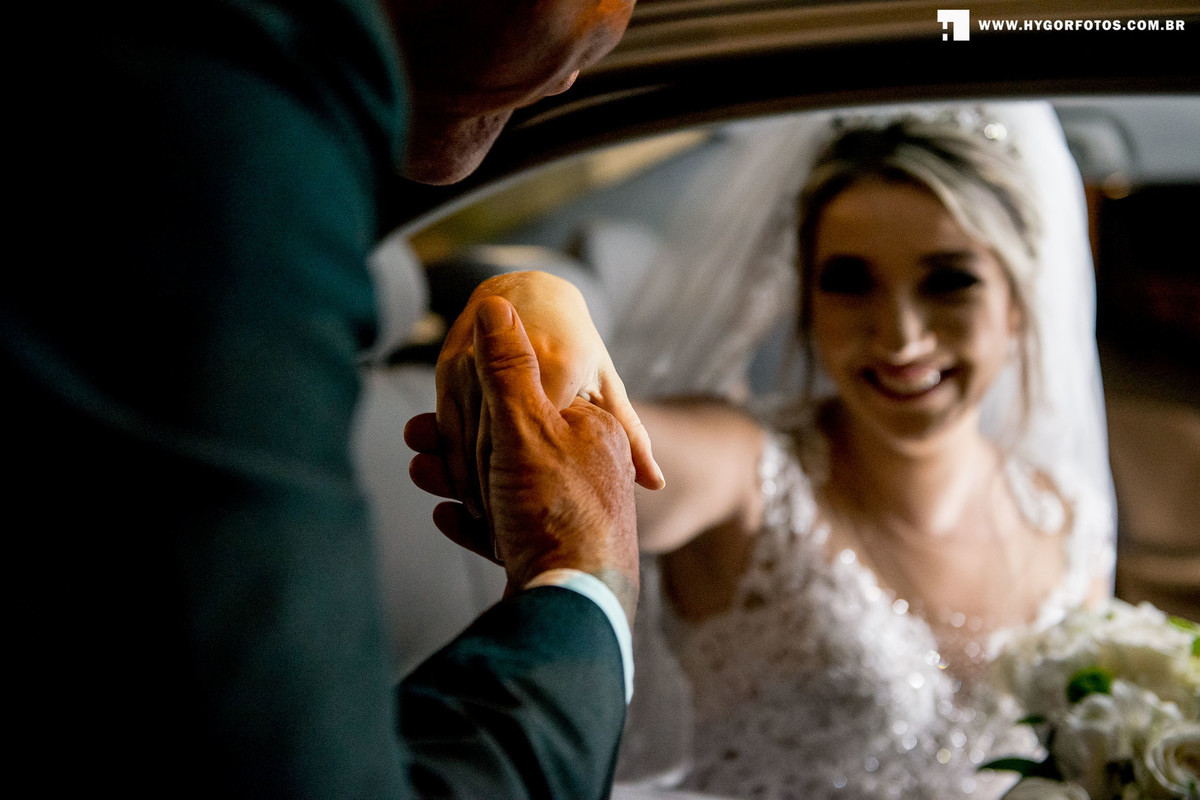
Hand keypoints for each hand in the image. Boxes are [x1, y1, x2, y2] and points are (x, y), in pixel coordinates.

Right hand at [407, 296, 639, 621]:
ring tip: (419, 474)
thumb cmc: (558, 509)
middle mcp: (588, 468)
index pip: (528, 401)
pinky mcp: (552, 553)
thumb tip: (495, 306)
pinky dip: (476, 524)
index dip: (481, 409)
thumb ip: (508, 370)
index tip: (441, 411)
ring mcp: (570, 513)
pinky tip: (447, 518)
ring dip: (459, 482)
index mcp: (592, 429)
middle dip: (460, 449)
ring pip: (504, 489)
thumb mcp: (529, 428)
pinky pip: (510, 530)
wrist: (580, 606)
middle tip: (416, 446)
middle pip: (512, 448)